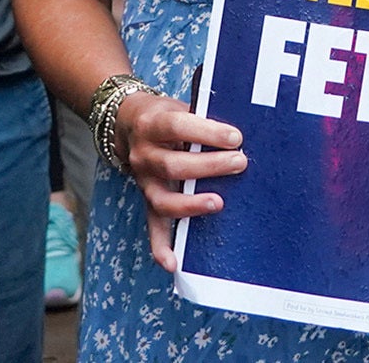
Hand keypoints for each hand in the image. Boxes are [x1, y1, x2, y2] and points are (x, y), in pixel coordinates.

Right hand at [116, 88, 245, 272]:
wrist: (127, 122)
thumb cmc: (165, 114)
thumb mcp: (177, 105)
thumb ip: (203, 117)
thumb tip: (241, 131)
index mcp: (152, 124)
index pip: (178, 126)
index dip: (207, 132)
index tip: (236, 137)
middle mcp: (143, 154)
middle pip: (173, 166)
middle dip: (209, 166)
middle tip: (240, 163)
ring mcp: (143, 181)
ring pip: (162, 199)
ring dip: (191, 204)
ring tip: (218, 203)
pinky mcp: (147, 199)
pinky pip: (152, 226)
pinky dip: (161, 247)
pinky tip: (172, 264)